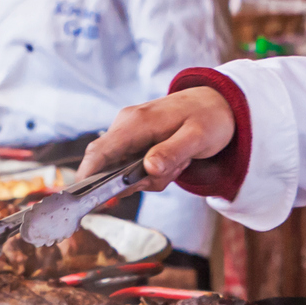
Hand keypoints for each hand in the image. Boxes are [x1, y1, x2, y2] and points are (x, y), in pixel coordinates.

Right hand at [80, 87, 234, 189]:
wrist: (218, 102)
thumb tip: (148, 169)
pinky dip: (154, 171)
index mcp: (135, 123)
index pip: (98, 152)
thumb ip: (172, 153)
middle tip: (173, 170)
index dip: (87, 178)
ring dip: (152, 176)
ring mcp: (129, 133)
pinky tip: (175, 160)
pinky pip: (135, 166)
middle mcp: (126, 125)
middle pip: (112, 168)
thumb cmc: (209, 117)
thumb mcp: (198, 138)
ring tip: (180, 161)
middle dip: (139, 181)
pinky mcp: (135, 140)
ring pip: (125, 171)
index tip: (88, 201)